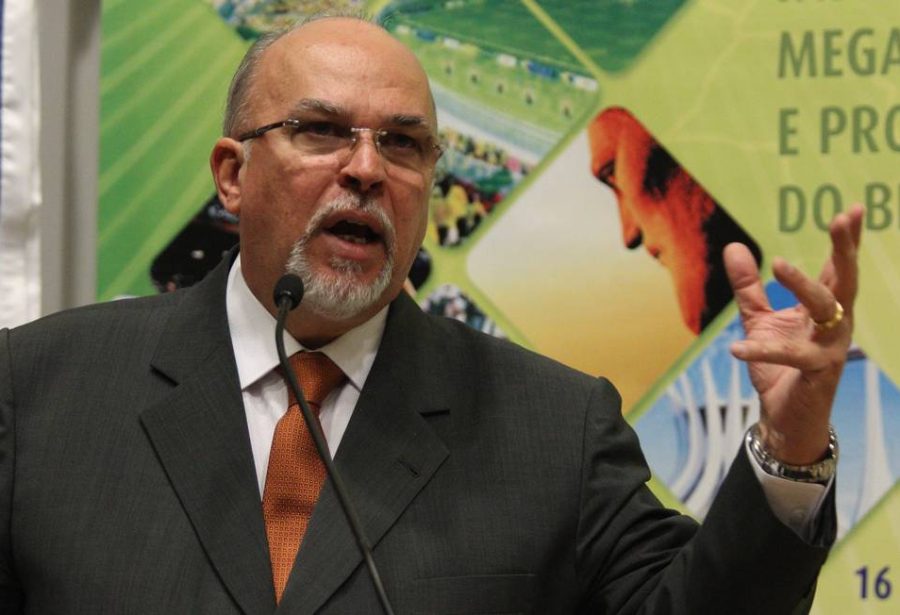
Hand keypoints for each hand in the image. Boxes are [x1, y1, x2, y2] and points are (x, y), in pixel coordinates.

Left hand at [723, 204, 862, 464]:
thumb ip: (748, 286)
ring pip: (825, 308)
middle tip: (842, 218)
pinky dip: (761, 350)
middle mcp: (834, 323)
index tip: (853, 209)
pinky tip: (736, 348)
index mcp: (824, 307)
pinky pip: (789, 355)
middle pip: (844, 279)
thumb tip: (735, 246)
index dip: (846, 240)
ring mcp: (829, 347)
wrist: (783, 415)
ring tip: (778, 263)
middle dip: (845, 248)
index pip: (836, 267)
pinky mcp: (815, 372)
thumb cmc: (778, 365)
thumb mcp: (758, 318)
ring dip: (804, 284)